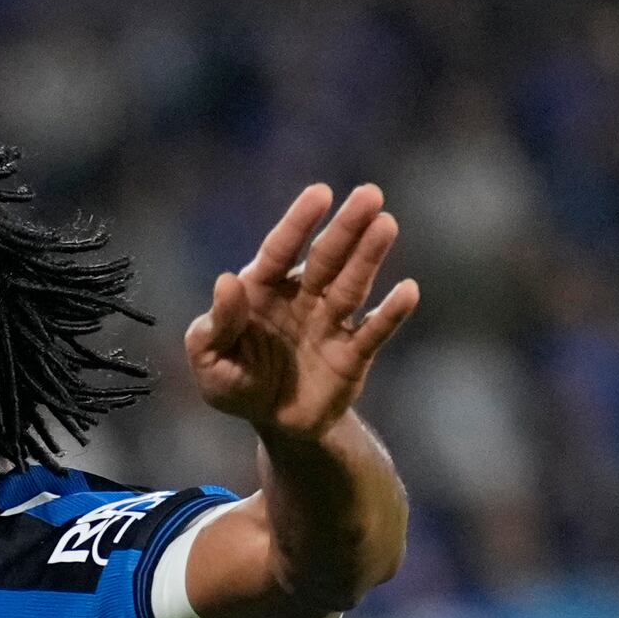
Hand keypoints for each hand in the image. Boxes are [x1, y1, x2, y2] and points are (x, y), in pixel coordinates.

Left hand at [187, 183, 420, 445]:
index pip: (280, 249)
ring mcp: (330, 322)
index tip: (320, 194)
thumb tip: (227, 281)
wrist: (272, 423)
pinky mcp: (353, 354)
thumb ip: (217, 324)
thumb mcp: (210, 360)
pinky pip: (374, 331)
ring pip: (351, 285)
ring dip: (369, 256)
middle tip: (370, 194)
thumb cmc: (235, 383)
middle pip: (326, 257)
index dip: (299, 223)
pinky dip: (391, 313)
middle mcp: (302, 297)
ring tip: (386, 225)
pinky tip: (408, 291)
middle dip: (346, 227)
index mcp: (263, 289)